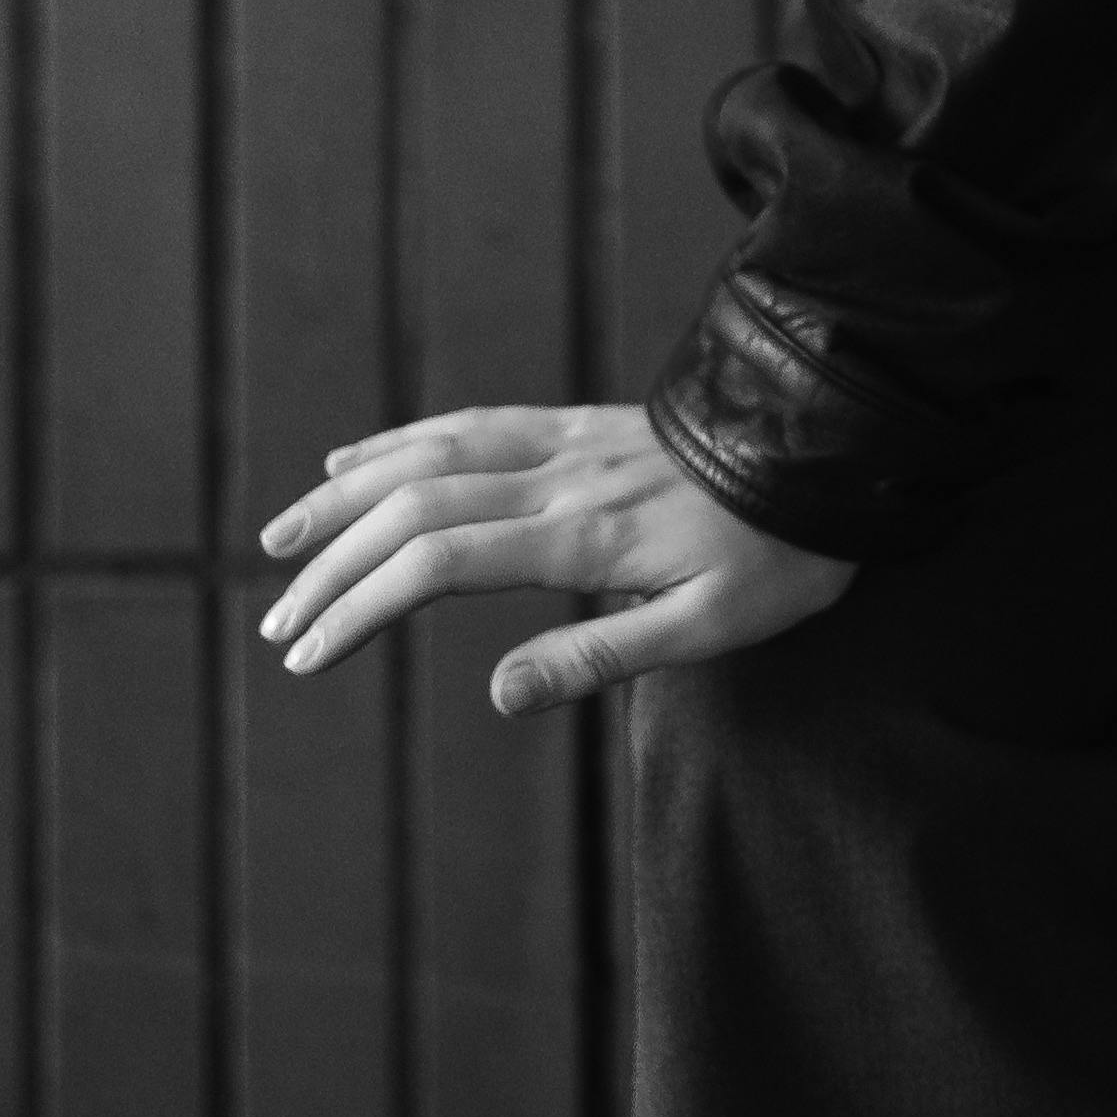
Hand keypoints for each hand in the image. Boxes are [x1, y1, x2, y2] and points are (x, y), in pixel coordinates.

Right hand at [256, 402, 857, 717]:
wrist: (840, 444)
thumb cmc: (784, 552)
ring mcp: (567, 440)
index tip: (309, 654)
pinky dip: (401, 440)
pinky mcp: (581, 422)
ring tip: (282, 538)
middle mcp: (560, 476)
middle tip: (277, 626)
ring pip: (429, 453)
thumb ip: (600, 657)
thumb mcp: (710, 629)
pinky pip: (470, 421)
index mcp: (582, 533)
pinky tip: (362, 460)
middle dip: (334, 565)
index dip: (361, 605)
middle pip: (412, 508)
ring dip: (347, 496)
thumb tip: (495, 695)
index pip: (437, 562)